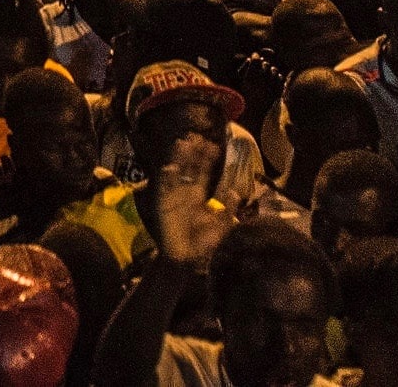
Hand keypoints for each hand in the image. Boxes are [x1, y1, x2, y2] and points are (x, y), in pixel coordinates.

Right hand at [147, 130, 232, 267]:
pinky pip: (163, 190)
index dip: (206, 159)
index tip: (213, 144)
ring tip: (184, 143)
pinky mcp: (163, 206)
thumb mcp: (221, 226)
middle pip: (188, 168)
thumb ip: (227, 209)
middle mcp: (185, 193)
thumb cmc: (203, 245)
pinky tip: (170, 168)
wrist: (186, 261)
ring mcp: (173, 198)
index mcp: (198, 196)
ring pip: (176, 173)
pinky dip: (166, 179)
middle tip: (197, 136)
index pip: (203, 172)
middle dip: (192, 153)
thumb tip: (234, 191)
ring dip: (179, 159)